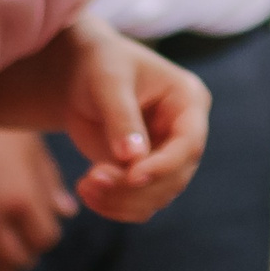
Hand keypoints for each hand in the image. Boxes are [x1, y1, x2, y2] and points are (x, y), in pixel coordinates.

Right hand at [0, 120, 74, 270]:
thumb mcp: (27, 145)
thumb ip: (49, 181)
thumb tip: (67, 212)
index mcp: (21, 197)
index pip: (45, 238)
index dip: (47, 235)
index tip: (43, 226)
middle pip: (20, 257)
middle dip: (27, 251)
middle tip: (25, 242)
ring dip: (3, 266)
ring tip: (7, 258)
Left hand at [54, 20, 212, 222]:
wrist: (80, 75)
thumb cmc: (100, 65)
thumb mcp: (109, 84)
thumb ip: (122, 119)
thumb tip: (132, 159)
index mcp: (189, 101)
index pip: (188, 143)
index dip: (164, 165)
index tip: (131, 176)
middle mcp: (184, 131)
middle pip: (174, 176)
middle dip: (133, 187)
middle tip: (91, 180)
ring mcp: (166, 154)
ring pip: (157, 196)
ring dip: (121, 200)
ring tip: (85, 186)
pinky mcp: (144, 172)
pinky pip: (138, 203)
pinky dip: (113, 205)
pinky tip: (86, 190)